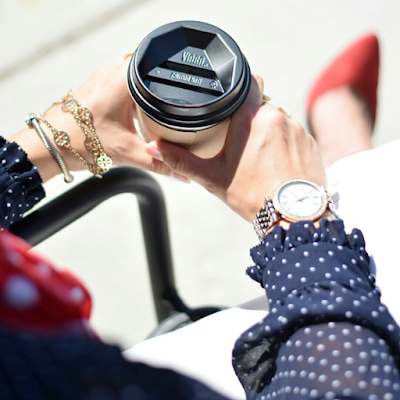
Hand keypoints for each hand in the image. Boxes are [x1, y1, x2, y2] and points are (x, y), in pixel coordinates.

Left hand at [10, 59, 181, 182]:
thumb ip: (158, 164)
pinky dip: (132, 96)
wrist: (50, 145)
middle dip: (160, 90)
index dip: (171, 80)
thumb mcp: (127, 153)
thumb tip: (183, 174)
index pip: (156, 67)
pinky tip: (136, 113)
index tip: (181, 95)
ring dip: (145, 93)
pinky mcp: (96, 87)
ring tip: (156, 111)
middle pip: (147, 73)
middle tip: (171, 108)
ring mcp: (102, 78)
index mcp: (121, 81)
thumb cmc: (81, 143)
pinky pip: (122, 84)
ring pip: (134, 78)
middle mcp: (111, 73)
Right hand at [145, 75, 326, 221]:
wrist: (292, 216)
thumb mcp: (212, 178)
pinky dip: (284, 145)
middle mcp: (277, 117)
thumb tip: (154, 148)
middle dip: (249, 120)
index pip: (249, 82)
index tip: (232, 95)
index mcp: (251, 119)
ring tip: (259, 158)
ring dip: (268, 133)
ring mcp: (297, 130)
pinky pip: (293, 135)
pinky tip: (277, 165)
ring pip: (277, 121)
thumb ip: (182, 160)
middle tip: (239, 143)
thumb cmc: (252, 196)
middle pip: (260, 107)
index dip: (240, 85)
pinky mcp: (310, 143)